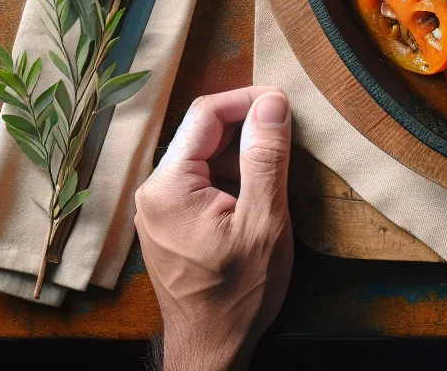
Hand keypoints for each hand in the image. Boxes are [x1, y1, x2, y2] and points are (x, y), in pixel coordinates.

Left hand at [135, 86, 293, 370]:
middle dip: (250, 132)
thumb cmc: (237, 295)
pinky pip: (203, 185)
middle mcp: (153, 192)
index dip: (249, 100)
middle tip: (292, 142)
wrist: (212, 350)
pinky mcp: (170, 225)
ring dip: (245, 161)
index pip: (206, 114)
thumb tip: (273, 103)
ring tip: (279, 182)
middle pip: (205, 136)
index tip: (287, 104)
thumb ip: (266, 158)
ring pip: (207, 160)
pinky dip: (234, 183)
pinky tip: (260, 204)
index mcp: (167, 186)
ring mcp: (159, 210)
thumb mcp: (264, 222)